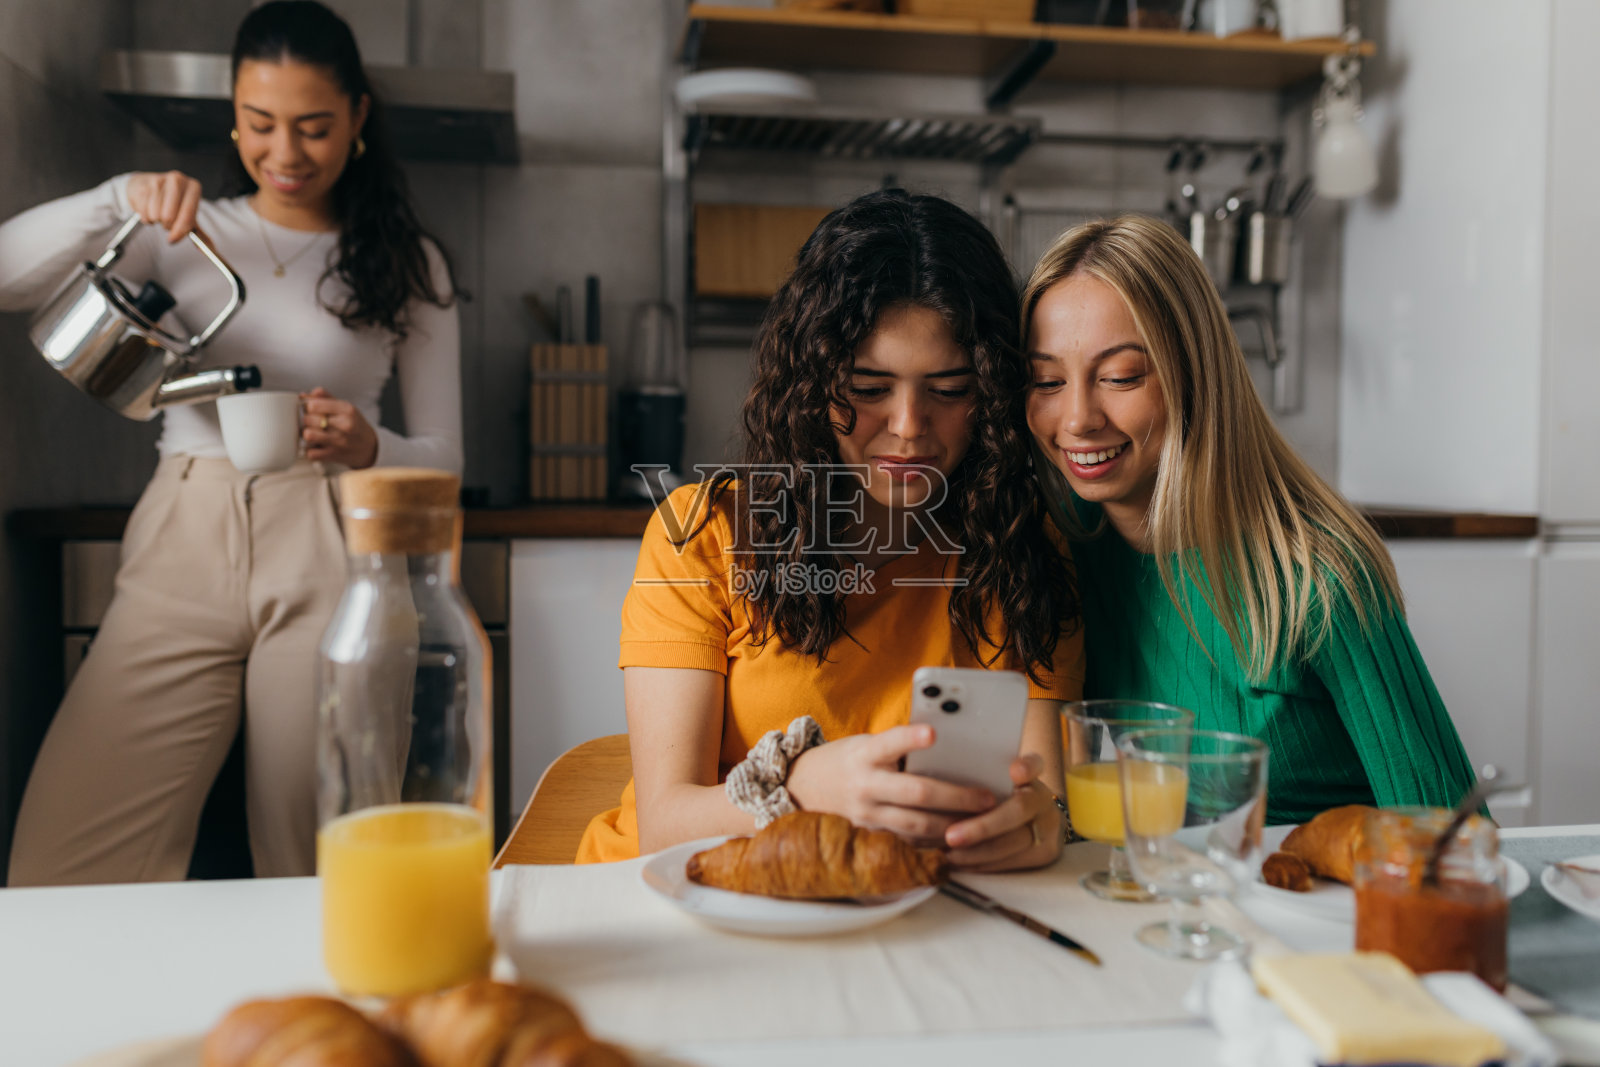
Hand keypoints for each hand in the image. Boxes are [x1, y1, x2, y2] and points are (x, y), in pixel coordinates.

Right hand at [125, 171, 202, 243]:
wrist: (147, 184)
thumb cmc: (172, 202)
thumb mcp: (187, 214)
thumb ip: (199, 233)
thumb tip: (209, 250)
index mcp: (193, 187)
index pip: (187, 217)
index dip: (179, 232)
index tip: (173, 239)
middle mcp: (178, 180)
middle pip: (169, 217)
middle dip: (167, 225)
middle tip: (167, 223)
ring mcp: (159, 180)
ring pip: (155, 215)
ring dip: (155, 220)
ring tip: (158, 213)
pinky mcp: (143, 185)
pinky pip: (143, 212)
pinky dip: (145, 216)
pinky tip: (149, 209)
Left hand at [300, 387, 378, 467]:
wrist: (370, 447)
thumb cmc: (354, 425)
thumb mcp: (345, 407)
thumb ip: (325, 398)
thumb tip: (303, 395)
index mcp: (347, 410)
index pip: (313, 405)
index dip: (308, 406)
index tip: (311, 410)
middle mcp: (345, 425)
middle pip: (308, 419)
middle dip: (306, 420)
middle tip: (311, 422)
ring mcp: (339, 442)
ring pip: (308, 435)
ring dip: (306, 434)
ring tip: (311, 433)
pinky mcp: (334, 455)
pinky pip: (311, 453)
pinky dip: (310, 450)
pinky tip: (316, 446)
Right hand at [786, 725, 996, 845]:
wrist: (802, 789)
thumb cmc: (848, 760)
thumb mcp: (865, 745)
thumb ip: (897, 749)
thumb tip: (946, 745)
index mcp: (864, 755)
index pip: (889, 743)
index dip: (911, 738)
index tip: (933, 732)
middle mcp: (864, 786)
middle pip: (915, 793)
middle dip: (956, 796)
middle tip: (987, 797)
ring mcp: (866, 815)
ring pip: (916, 825)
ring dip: (953, 825)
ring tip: (982, 821)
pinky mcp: (870, 835)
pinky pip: (908, 842)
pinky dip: (935, 841)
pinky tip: (958, 839)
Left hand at [942, 753, 1061, 871]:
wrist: (1037, 820)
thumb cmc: (1002, 794)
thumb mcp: (997, 777)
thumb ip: (987, 769)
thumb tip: (971, 767)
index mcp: (1035, 777)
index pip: (1033, 765)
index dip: (1026, 768)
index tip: (1014, 772)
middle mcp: (1048, 803)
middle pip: (1017, 812)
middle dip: (981, 828)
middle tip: (950, 836)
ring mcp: (1050, 831)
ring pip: (1011, 845)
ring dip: (974, 852)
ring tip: (946, 853)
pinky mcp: (1044, 857)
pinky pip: (1009, 863)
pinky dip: (980, 863)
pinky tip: (958, 861)